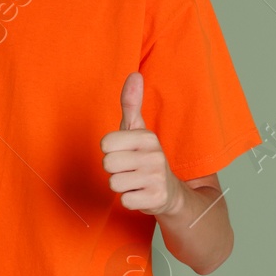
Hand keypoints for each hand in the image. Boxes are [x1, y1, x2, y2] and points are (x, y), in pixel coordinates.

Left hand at [100, 72, 184, 216]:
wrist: (170, 192)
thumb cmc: (146, 158)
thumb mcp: (138, 131)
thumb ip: (131, 104)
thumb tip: (134, 74)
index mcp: (147, 137)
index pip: (105, 144)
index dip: (111, 151)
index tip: (125, 153)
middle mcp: (154, 156)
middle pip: (108, 164)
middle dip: (115, 170)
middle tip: (130, 169)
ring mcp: (156, 178)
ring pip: (114, 184)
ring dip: (122, 186)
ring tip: (135, 181)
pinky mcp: (156, 199)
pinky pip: (124, 201)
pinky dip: (130, 200)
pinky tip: (141, 194)